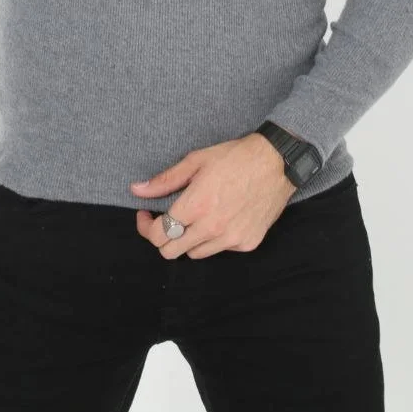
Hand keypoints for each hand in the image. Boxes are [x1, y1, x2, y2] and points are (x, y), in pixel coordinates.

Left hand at [130, 132, 297, 259]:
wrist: (276, 162)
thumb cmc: (234, 157)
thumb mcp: (196, 161)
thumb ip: (165, 180)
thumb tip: (137, 190)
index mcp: (196, 206)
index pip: (158, 236)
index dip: (146, 228)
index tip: (147, 215)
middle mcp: (212, 227)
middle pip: (171, 252)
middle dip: (162, 237)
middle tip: (165, 220)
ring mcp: (231, 239)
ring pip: (195, 254)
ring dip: (188, 240)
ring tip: (194, 218)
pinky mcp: (247, 243)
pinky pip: (220, 249)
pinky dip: (214, 239)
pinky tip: (220, 218)